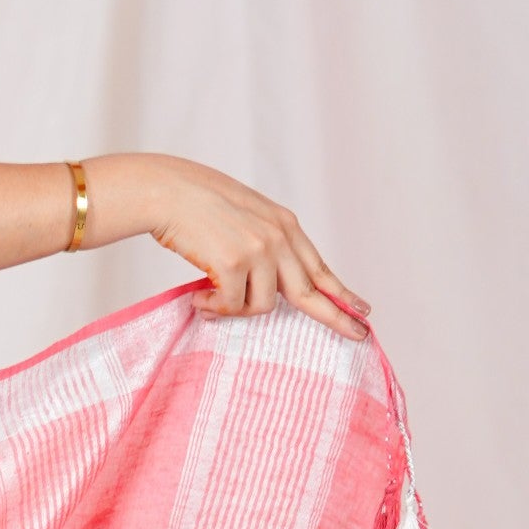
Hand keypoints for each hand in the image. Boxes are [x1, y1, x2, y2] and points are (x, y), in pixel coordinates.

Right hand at [89, 153, 369, 343]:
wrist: (165, 191)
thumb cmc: (196, 203)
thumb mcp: (246, 215)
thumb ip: (266, 242)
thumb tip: (274, 281)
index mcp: (283, 224)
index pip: (319, 266)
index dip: (342, 292)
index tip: (363, 310)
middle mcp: (278, 237)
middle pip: (311, 291)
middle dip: (336, 317)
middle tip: (359, 336)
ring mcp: (258, 250)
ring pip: (264, 305)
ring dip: (237, 309)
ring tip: (210, 298)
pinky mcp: (234, 264)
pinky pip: (233, 306)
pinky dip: (214, 308)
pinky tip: (198, 298)